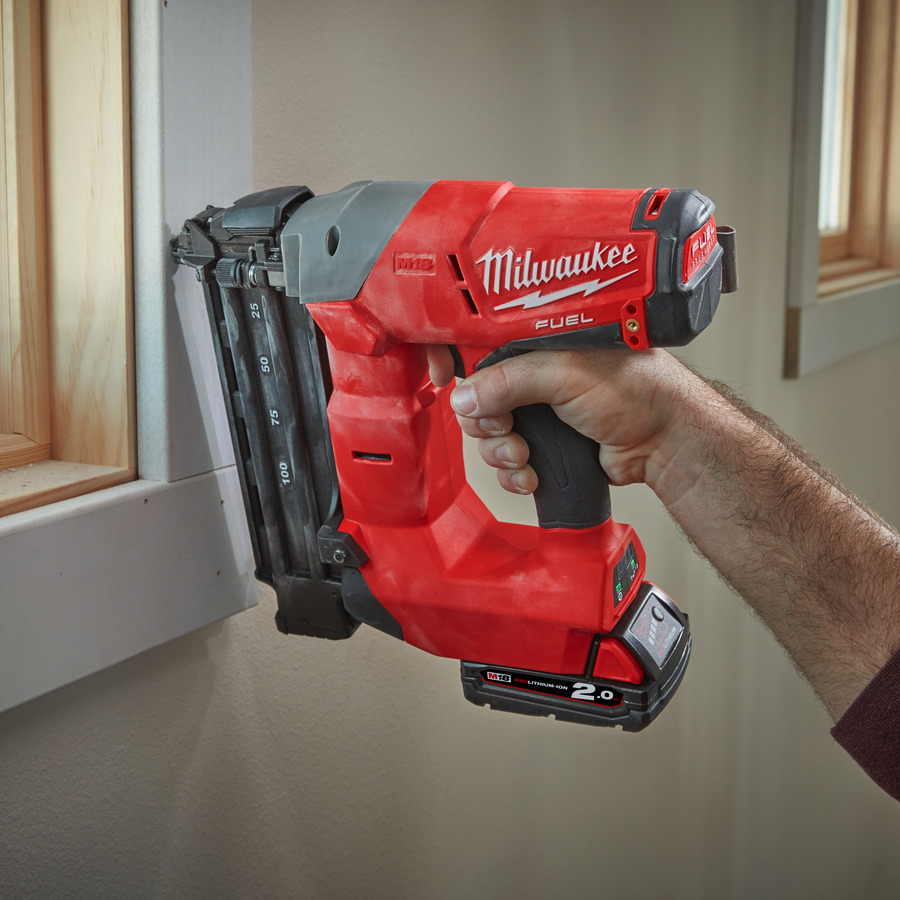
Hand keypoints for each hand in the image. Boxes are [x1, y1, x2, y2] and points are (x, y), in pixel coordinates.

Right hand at [430, 346, 697, 497]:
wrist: (665, 441)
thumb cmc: (637, 390)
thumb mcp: (565, 373)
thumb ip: (510, 380)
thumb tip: (464, 396)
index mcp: (536, 342)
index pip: (479, 344)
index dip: (455, 359)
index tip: (441, 377)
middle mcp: (534, 374)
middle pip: (477, 398)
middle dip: (486, 423)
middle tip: (507, 429)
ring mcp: (539, 411)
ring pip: (488, 434)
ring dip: (500, 453)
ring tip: (525, 457)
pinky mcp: (545, 444)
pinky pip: (507, 461)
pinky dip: (512, 473)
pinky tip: (531, 475)